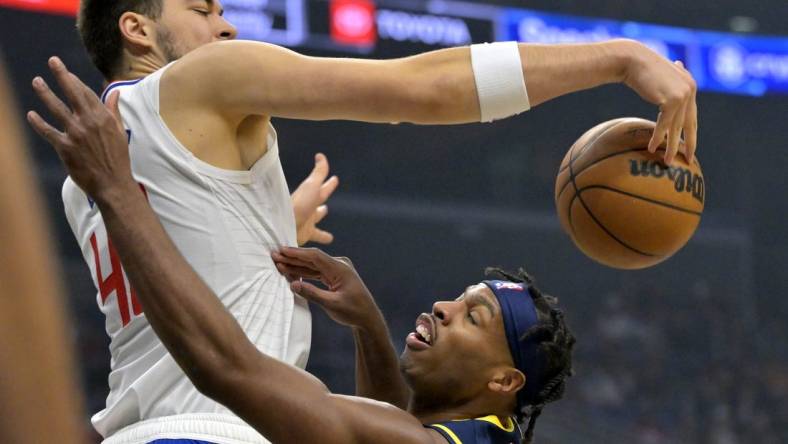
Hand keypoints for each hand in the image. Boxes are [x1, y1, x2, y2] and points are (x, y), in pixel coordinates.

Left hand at [26, 57, 134, 199]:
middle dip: (62, 75)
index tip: (65, 71)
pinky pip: (48, 131)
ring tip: (37, 81)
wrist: (113, 183)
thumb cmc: (118, 158)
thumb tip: (114, 93)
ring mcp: (76, 134)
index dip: (74, 80)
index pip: (86, 92)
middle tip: (53, 61)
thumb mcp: (120, 132)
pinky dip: (38, 122)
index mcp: (103, 117)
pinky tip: (31, 114)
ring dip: (45, 93)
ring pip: (57, 108)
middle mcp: (89, 122)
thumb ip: (113, 111)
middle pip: (72, 93)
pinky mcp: (65, 147)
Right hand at [272, 247, 379, 328]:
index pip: (315, 256)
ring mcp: (337, 270)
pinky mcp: (334, 276)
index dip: (297, 253)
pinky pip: (316, 272)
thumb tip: (293, 285)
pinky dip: (304, 273)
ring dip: (296, 264)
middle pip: (312, 258)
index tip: (282, 251)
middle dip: (293, 257)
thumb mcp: (332, 305)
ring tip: (279, 263)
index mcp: (340, 268)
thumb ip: (312, 294)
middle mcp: (339, 265)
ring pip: (312, 265)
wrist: (367, 318)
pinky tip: (291, 272)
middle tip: (274, 255)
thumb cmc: (353, 312)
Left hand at [291, 154, 338, 245]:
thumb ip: (318, 173)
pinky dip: (322, 241)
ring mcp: (307, 223)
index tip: (334, 179)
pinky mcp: (305, 236)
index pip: (323, 188)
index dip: (330, 184)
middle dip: (322, 204)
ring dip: (322, 227)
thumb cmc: (298, 205)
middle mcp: (309, 210)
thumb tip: (320, 155)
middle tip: (326, 206)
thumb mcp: (311, 186)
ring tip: (329, 236)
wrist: (282, 227)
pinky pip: (317, 239)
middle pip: (318, 206)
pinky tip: (326, 244)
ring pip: (317, 224)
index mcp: (311, 197)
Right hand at [622, 41, 697, 164]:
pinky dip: (658, 137)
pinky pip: (664, 125)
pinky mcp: (672, 100)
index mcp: (690, 86)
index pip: (692, 115)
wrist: (632, 60)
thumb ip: (668, 87)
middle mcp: (690, 90)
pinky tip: (652, 148)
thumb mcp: (658, 79)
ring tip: (666, 161)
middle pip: (689, 124)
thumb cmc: (640, 70)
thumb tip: (671, 90)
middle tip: (688, 160)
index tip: (690, 148)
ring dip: (670, 146)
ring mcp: (683, 95)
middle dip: (689, 144)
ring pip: (676, 127)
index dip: (690, 133)